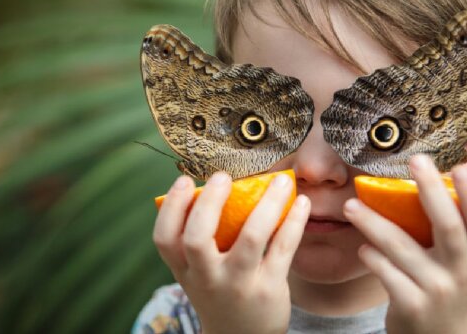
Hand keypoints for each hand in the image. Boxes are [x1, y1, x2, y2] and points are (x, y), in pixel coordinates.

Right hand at [153, 172, 310, 333]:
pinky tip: (302, 202)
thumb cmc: (220, 291)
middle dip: (210, 203)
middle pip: (197, 238)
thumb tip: (221, 186)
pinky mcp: (269, 287)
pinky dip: (294, 221)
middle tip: (223, 176)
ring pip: (252, 238)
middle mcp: (207, 277)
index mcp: (185, 270)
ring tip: (282, 181)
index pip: (165, 239)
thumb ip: (202, 239)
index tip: (184, 180)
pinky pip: (283, 247)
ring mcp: (238, 283)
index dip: (171, 207)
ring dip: (268, 204)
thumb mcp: (200, 273)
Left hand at [343, 154, 466, 333]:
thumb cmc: (445, 286)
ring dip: (373, 222)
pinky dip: (371, 256)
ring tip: (351, 206)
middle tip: (415, 160)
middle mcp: (463, 272)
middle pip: (448, 226)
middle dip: (431, 190)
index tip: (460, 168)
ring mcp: (437, 289)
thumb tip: (431, 178)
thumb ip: (450, 231)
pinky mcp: (412, 305)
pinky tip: (363, 247)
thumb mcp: (459, 263)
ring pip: (401, 247)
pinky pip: (384, 271)